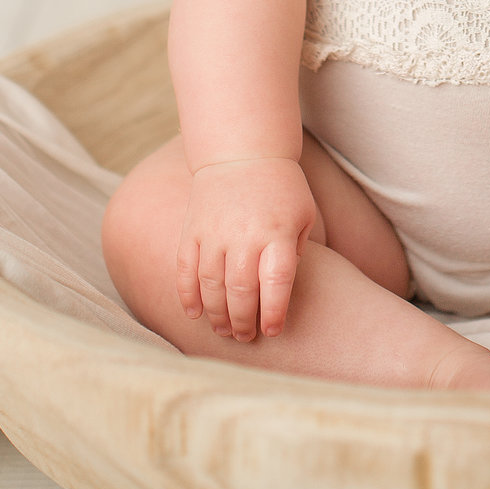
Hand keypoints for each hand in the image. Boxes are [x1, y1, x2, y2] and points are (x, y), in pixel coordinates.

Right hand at [177, 155, 316, 341]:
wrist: (242, 151)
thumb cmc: (282, 188)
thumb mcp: (304, 216)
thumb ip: (296, 254)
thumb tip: (280, 294)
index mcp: (278, 233)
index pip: (276, 283)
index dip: (273, 312)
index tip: (271, 331)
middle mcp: (245, 235)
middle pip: (240, 291)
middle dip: (242, 322)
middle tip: (245, 337)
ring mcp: (214, 232)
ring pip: (211, 286)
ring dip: (216, 315)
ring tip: (224, 331)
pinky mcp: (192, 229)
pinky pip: (185, 269)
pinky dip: (187, 295)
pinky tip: (193, 314)